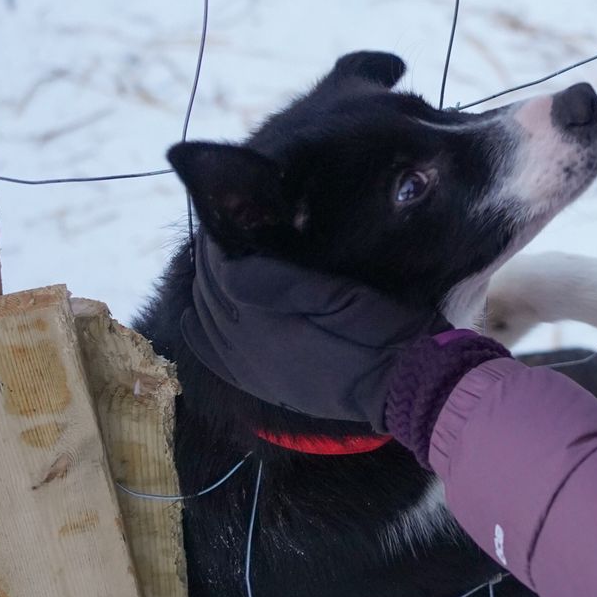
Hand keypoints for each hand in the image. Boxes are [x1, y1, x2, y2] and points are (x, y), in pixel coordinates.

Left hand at [181, 230, 446, 428]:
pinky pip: (216, 359)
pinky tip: (193, 318)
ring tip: (215, 261)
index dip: (223, 241)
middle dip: (212, 260)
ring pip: (208, 322)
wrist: (403, 385)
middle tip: (224, 227)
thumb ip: (282, 281)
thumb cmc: (380, 331)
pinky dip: (199, 335)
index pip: (224, 273)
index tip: (232, 210)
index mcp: (267, 325)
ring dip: (205, 289)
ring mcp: (253, 371)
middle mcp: (249, 350)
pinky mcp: (263, 385)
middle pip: (211, 295)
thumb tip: (233, 264)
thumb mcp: (340, 294)